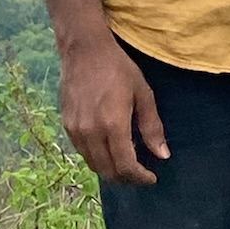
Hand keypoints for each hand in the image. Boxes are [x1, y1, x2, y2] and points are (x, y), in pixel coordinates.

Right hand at [59, 34, 168, 184]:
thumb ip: (152, 127)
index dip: (139, 177)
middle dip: (126, 178)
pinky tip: (109, 149)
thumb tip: (162, 155)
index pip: (125, 166)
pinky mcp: (67, 125)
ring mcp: (75, 130)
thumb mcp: (143, 94)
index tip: (151, 178)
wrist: (84, 50)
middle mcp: (91, 132)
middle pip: (108, 170)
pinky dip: (97, 157)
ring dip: (111, 170)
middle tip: (140, 174)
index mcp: (113, 124)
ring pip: (94, 164)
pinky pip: (83, 152)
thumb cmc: (118, 68)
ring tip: (126, 163)